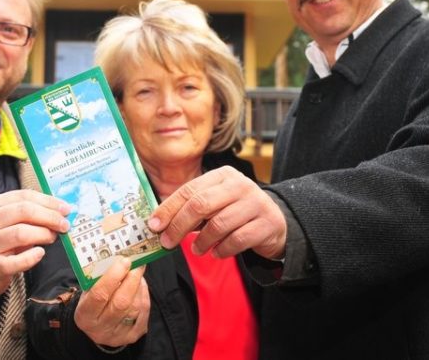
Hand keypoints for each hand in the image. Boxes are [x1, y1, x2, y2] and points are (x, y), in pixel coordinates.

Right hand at [0, 189, 69, 304]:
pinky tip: (40, 253)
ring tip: (53, 238)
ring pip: (21, 233)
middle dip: (50, 217)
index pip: (24, 196)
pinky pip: (17, 261)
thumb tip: (59, 212)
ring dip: (44, 234)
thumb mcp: (5, 223)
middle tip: (64, 225)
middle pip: (24, 211)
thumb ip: (27, 215)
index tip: (66, 208)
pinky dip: (32, 256)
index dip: (48, 201)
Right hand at [75, 258, 149, 347]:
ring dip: (138, 286)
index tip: (124, 261)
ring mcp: (118, 335)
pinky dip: (144, 295)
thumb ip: (100, 278)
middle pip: (121, 302)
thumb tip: (119, 259)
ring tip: (137, 273)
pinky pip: (144, 312)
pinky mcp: (132, 336)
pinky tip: (140, 286)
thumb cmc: (93, 303)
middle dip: (131, 279)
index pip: (100, 295)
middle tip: (137, 264)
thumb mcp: (88, 292)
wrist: (97, 327)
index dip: (113, 276)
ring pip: (135, 306)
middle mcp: (100, 328)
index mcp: (85, 315)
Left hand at [148, 166, 286, 258]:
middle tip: (167, 243)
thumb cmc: (236, 212)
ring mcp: (255, 203)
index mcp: (222, 175)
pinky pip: (237, 240)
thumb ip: (191, 208)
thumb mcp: (215, 203)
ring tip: (195, 249)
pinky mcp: (266, 224)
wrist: (275, 221)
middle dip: (179, 226)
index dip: (169, 208)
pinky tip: (216, 253)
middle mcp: (240, 185)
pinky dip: (222, 250)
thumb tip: (159, 223)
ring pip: (218, 224)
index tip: (153, 225)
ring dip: (201, 241)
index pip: (189, 190)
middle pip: (201, 205)